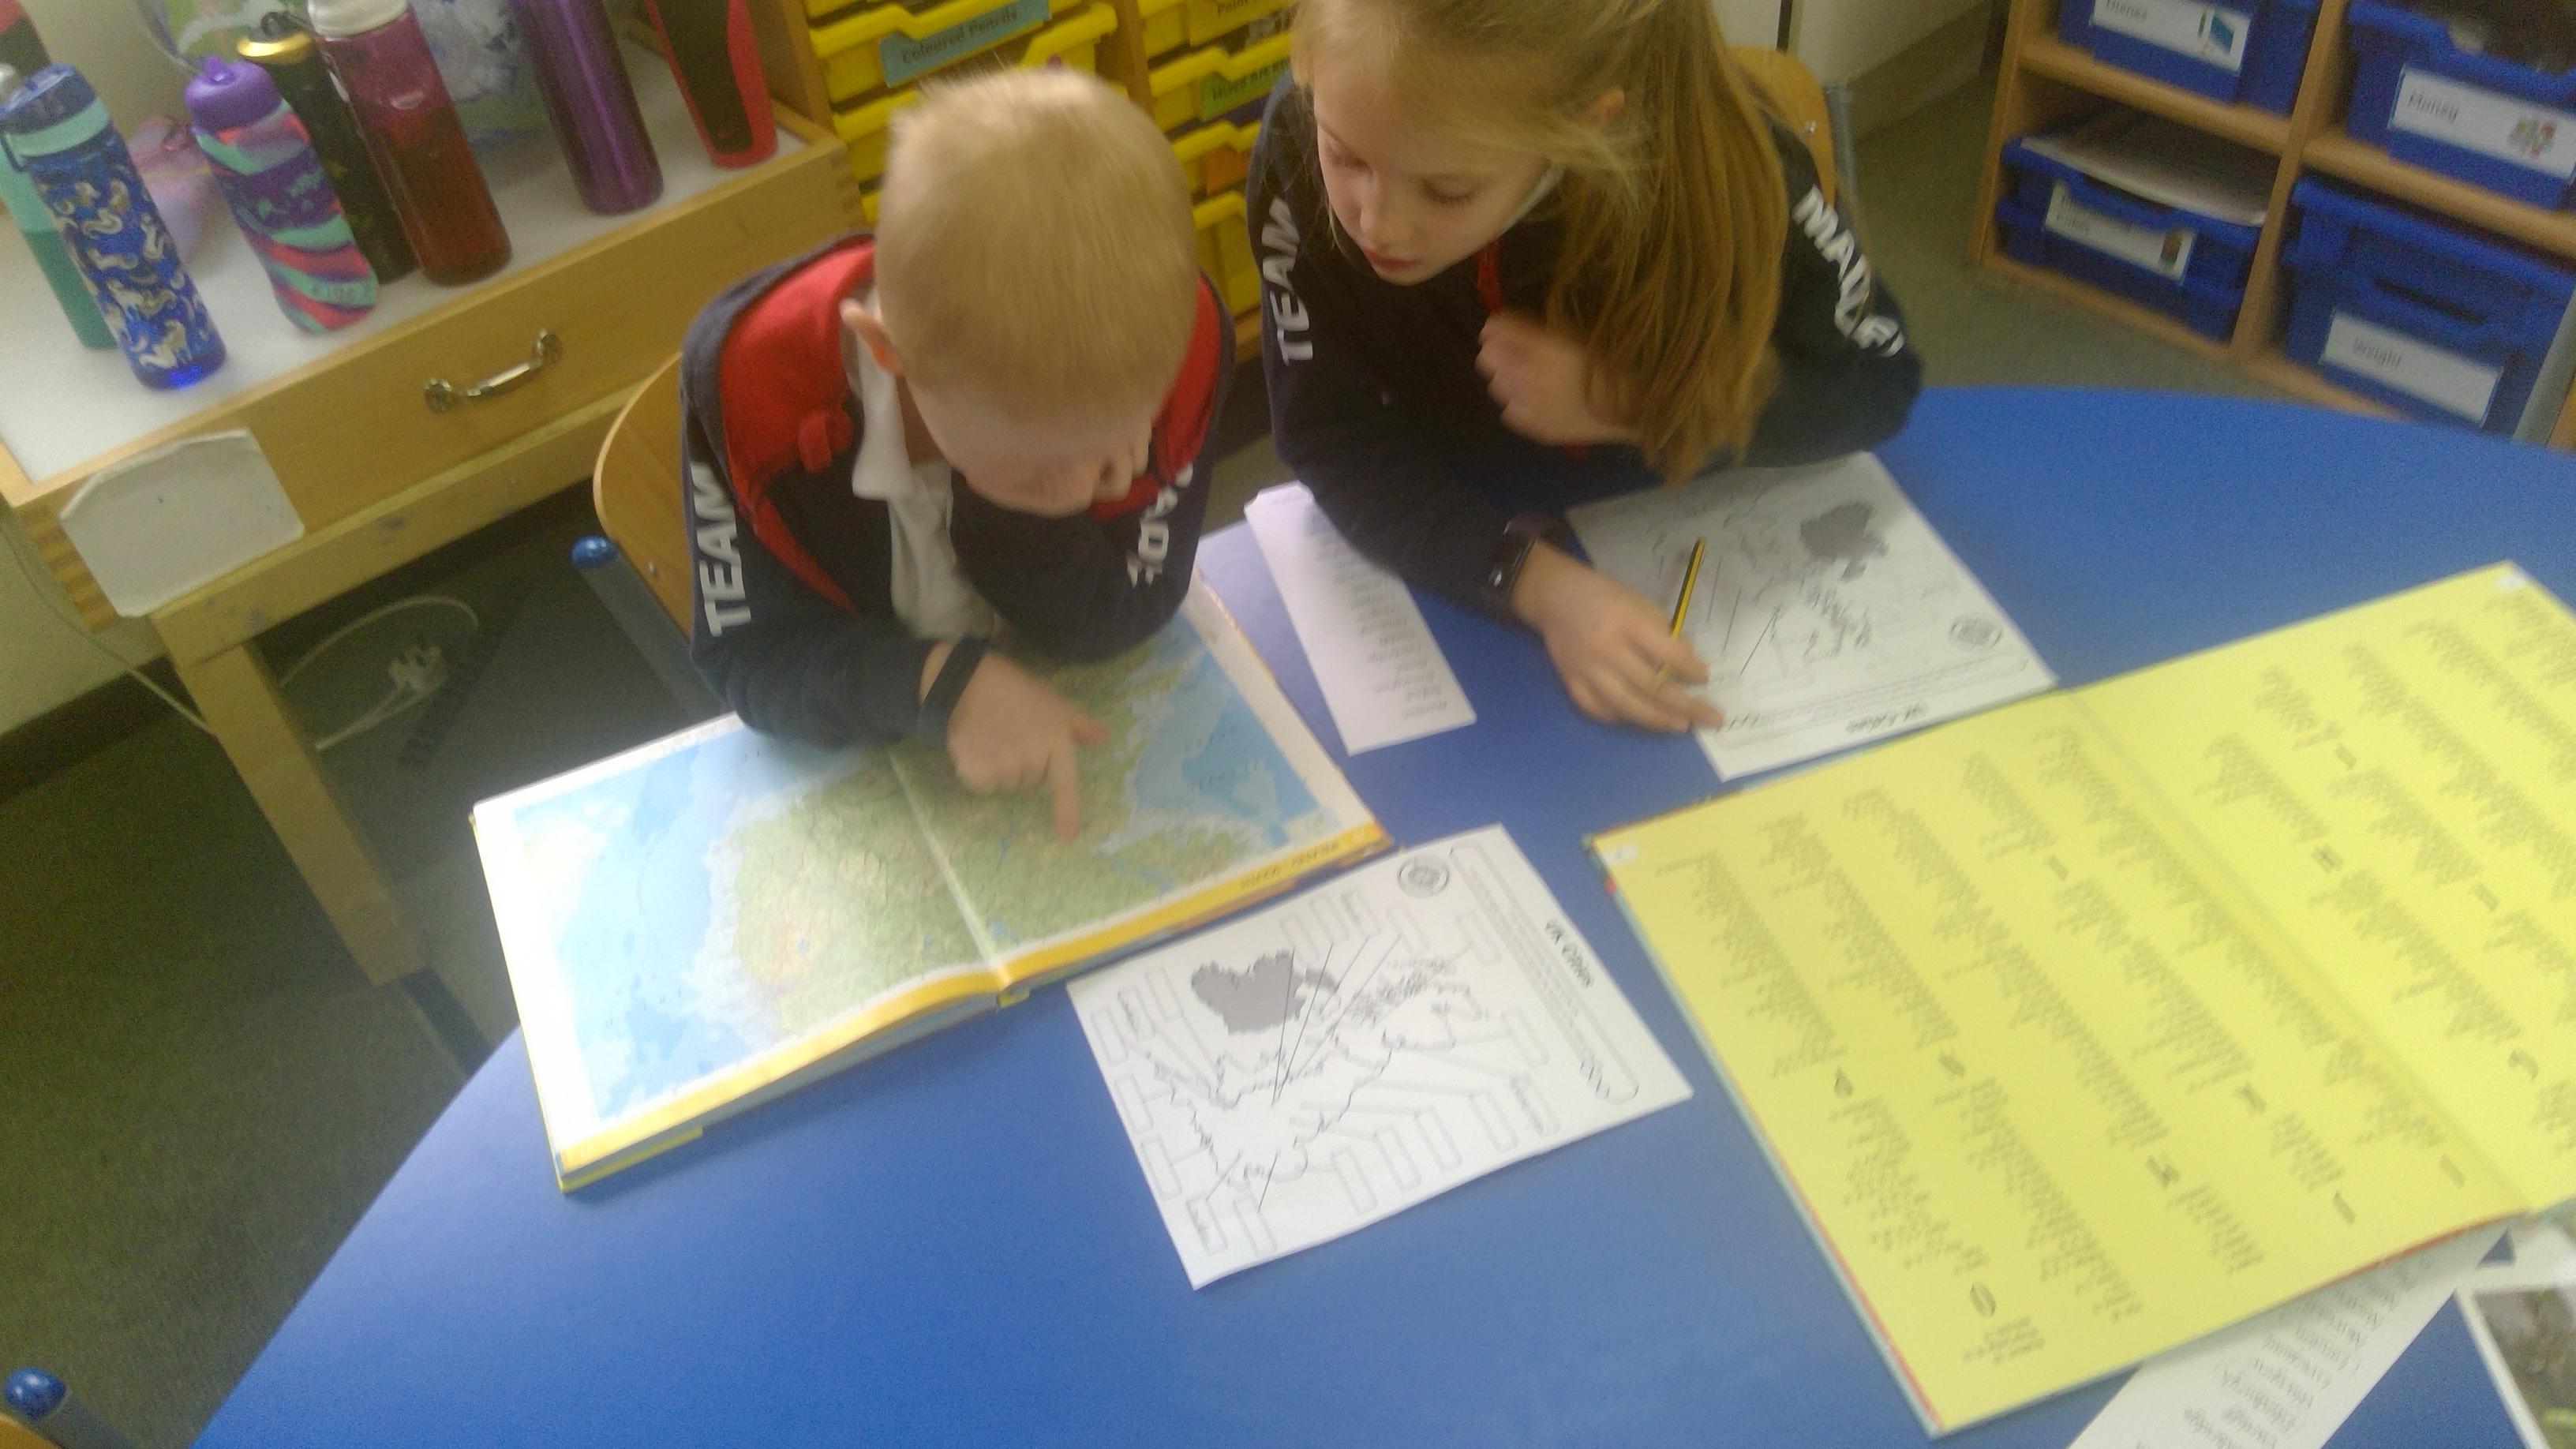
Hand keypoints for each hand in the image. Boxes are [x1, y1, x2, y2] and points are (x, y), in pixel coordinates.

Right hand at [929, 646, 1107, 837]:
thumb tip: (1102, 738)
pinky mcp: (976, 770)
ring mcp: (1003, 766)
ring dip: (1001, 769)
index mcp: (1055, 741)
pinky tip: (975, 746)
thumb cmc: (1015, 690)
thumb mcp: (1052, 702)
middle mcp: (1032, 758)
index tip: (1067, 838)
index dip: (1066, 813)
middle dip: (1024, 766)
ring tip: (992, 738)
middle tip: (1011, 736)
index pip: (1065, 785)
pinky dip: (978, 772)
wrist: (968, 681)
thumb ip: (1078, 725)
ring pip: (1007, 784)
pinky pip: (983, 785)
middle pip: (1031, 783)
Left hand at [1476, 311, 1636, 446]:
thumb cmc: (1608, 362)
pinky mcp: (1536, 427)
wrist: (1630, 406)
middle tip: (1514, 353)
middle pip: (1488, 360)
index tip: (1499, 329)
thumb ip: (1530, 330)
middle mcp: (1529, 377)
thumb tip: (1495, 325)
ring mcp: (1530, 406)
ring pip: (1497, 386)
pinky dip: (1516, 404)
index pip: (1494, 333)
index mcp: (1541, 348)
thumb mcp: (1570, 336)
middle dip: (1497, 353)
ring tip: (1527, 377)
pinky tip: (1535, 400)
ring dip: (1505, 378)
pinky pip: (1510, 412)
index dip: (1495, 330)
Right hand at [1509, 545, 1723, 731]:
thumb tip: (1686, 665)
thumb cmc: (1605, 597)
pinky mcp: (1571, 682)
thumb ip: (1662, 633)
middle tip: (1710, 718)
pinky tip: (1639, 718)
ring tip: (1681, 726)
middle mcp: (1608, 650)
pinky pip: (1598, 709)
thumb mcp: (1640, 603)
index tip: (1704, 677)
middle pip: (1652, 686)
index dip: (1691, 669)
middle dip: (1686, 705)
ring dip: (1657, 719)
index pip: (1667, 654)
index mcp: (1628, 624)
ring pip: (1626, 705)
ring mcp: (1587, 670)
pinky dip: (1620, 717)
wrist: (1556, 597)